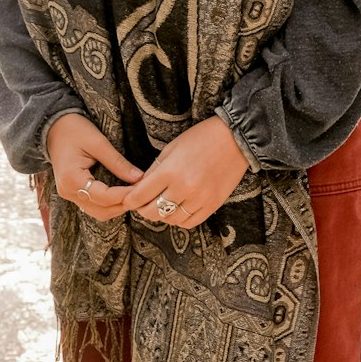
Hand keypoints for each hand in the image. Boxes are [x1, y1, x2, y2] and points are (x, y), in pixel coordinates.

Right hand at [46, 112, 141, 220]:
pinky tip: (122, 194)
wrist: (53, 127)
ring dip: (117, 207)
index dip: (125, 195)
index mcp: (72, 179)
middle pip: (101, 211)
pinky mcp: (73, 192)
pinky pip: (93, 206)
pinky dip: (109, 204)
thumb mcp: (98, 142)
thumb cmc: (73, 129)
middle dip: (123, 205)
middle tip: (143, 194)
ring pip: (98, 212)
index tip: (143, 188)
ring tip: (135, 194)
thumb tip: (139, 177)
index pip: (103, 197)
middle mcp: (68, 192)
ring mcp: (69, 194)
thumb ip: (117, 162)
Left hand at [123, 117, 248, 229]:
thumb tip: (140, 187)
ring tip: (160, 205)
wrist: (234, 140)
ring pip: (170, 220)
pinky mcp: (212, 205)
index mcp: (170, 171)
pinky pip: (189, 223)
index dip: (130, 201)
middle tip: (141, 204)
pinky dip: (179, 219)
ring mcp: (200, 199)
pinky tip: (176, 210)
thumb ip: (155, 170)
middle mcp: (184, 189)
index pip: (140, 195)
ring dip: (161, 215)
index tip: (126, 201)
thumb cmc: (200, 138)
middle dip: (143, 209)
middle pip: (153, 212)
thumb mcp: (171, 148)